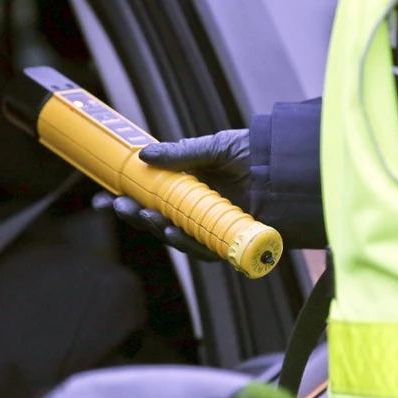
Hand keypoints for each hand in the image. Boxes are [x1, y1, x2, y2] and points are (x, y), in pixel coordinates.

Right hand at [110, 129, 250, 260]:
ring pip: (174, 236)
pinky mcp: (229, 245)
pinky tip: (172, 231)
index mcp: (191, 187)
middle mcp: (198, 210)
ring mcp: (212, 228)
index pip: (151, 196)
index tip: (104, 197)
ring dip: (155, 227)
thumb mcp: (216, 147)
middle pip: (157, 219)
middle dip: (135, 214)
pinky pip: (201, 250)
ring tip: (144, 214)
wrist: (293, 171)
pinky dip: (185, 242)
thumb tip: (144, 155)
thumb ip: (181, 153)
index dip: (127, 198)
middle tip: (117, 205)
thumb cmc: (259, 156)